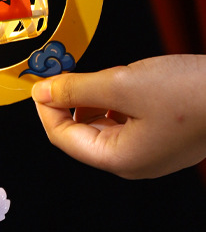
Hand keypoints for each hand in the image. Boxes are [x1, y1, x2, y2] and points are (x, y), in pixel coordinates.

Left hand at [32, 55, 205, 177]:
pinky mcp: (164, 136)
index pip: (61, 136)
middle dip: (71, 100)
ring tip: (103, 74)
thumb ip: (77, 88)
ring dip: (93, 98)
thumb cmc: (192, 94)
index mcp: (119, 159)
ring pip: (103, 123)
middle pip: (80, 132)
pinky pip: (126, 119)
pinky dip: (116, 99)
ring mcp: (150, 151)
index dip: (46, 106)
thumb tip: (43, 91)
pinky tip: (124, 80)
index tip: (41, 79)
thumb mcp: (122, 84)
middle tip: (67, 69)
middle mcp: (133, 162)